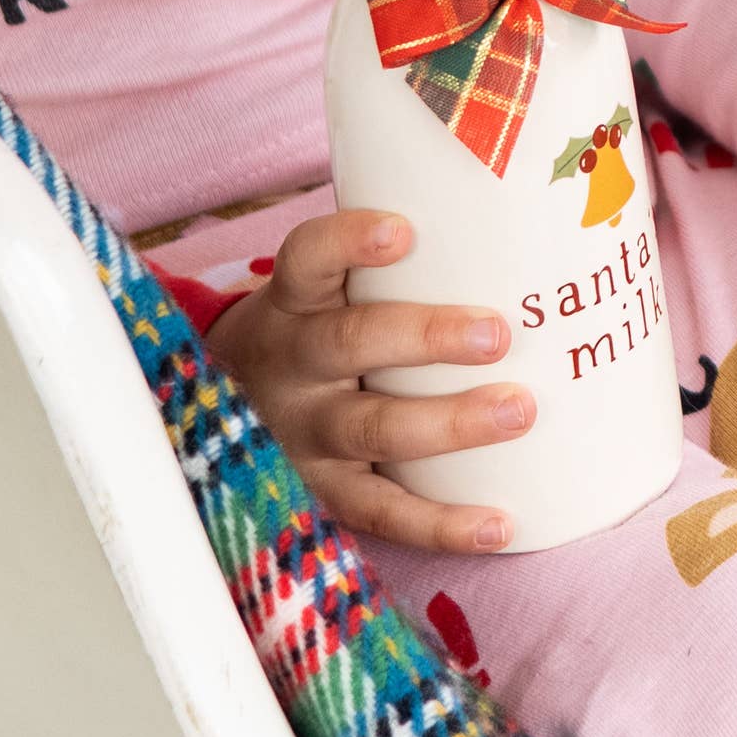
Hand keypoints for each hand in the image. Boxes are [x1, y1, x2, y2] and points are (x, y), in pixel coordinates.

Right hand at [204, 209, 529, 551]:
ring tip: (518, 410)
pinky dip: (442, 524)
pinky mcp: (323, 494)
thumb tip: (508, 212)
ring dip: (450, 422)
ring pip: (374, 429)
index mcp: (292, 302)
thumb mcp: (319, 292)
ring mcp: (304, 435)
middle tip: (498, 333)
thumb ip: (381, 263)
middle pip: (351, 344)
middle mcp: (291, 365)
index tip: (402, 230)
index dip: (348, 243)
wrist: (217, 414)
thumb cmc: (310, 333)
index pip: (307, 259)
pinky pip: (383, 512)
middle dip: (427, 337)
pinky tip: (501, 525)